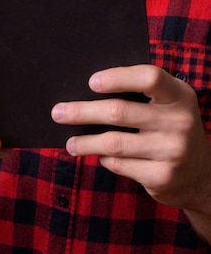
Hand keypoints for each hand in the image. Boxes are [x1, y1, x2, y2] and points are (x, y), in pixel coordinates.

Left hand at [51, 64, 210, 213]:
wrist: (202, 175)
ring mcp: (172, 151)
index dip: (117, 78)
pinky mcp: (162, 176)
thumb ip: (142, 94)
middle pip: (119, 112)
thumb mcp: (169, 105)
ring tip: (69, 142)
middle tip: (58, 112)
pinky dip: (104, 159)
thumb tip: (88, 89)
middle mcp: (180, 121)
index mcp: (179, 95)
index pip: (149, 77)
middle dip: (82, 112)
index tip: (91, 82)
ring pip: (113, 142)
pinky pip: (120, 164)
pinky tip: (97, 155)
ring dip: (85, 142)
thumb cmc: (172, 128)